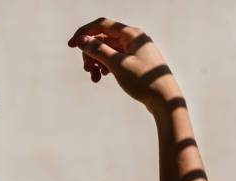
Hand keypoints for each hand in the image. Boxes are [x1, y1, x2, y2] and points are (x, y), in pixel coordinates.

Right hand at [68, 17, 182, 113]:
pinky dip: (105, 67)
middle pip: (103, 40)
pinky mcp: (134, 63)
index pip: (102, 25)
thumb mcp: (117, 65)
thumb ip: (98, 50)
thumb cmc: (143, 80)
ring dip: (96, 62)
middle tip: (87, 69)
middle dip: (91, 53)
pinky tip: (102, 77)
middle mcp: (133, 39)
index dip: (84, 33)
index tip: (71, 45)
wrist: (164, 99)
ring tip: (94, 78)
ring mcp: (134, 51)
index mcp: (131, 35)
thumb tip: (81, 39)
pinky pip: (114, 60)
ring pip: (107, 51)